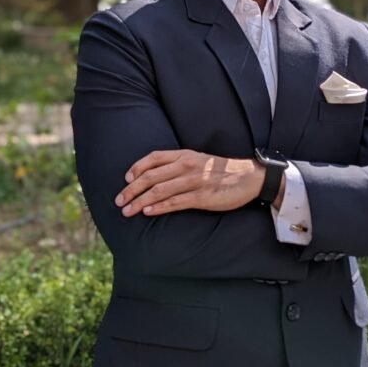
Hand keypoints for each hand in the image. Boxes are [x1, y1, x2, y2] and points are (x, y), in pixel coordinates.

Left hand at [115, 149, 266, 216]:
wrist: (249, 177)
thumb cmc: (221, 171)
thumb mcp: (198, 160)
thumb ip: (178, 164)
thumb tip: (155, 175)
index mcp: (184, 154)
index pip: (153, 158)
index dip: (137, 168)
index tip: (125, 179)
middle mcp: (187, 165)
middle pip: (151, 176)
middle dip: (131, 189)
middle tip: (119, 200)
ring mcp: (194, 181)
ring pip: (159, 191)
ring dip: (139, 201)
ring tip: (127, 211)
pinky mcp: (202, 197)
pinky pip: (175, 202)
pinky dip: (159, 207)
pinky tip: (147, 212)